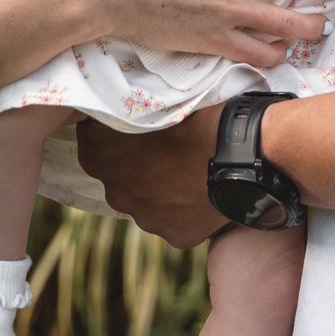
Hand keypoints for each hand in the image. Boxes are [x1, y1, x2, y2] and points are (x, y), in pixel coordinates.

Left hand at [79, 107, 220, 248]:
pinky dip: (186, 207)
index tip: (130, 122)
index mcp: (99, 156)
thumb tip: (113, 108)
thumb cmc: (195, 115)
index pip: (91, 140)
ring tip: (190, 168)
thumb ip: (125, 111)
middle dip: (136, 164)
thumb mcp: (150, 100)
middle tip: (166, 146)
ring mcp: (146, 218)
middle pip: (121, 176)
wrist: (243, 152)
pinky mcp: (176, 235)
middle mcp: (116, 193)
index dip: (109, 130)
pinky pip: (176, 220)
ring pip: (149, 201)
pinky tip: (204, 190)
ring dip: (161, 188)